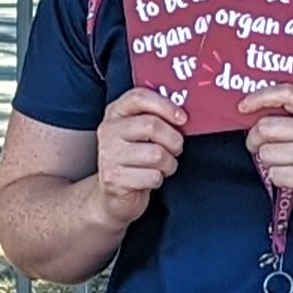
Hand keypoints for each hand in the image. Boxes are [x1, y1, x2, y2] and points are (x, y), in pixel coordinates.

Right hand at [90, 88, 187, 227]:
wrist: (114, 195)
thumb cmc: (135, 159)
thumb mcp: (139, 133)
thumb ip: (155, 117)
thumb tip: (184, 114)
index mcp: (115, 113)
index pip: (139, 97)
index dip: (165, 105)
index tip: (182, 118)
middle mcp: (108, 131)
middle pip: (152, 126)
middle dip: (174, 140)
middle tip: (176, 148)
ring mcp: (109, 155)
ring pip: (157, 154)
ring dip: (169, 164)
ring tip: (162, 167)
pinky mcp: (114, 178)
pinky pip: (153, 176)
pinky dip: (159, 181)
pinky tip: (150, 179)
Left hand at [240, 85, 292, 236]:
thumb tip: (258, 117)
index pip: (287, 93)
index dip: (260, 97)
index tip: (243, 106)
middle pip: (266, 127)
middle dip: (255, 140)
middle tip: (258, 148)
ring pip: (266, 153)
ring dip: (269, 163)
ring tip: (284, 166)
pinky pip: (274, 174)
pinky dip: (277, 179)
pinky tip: (291, 179)